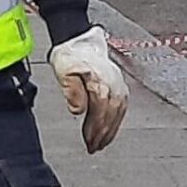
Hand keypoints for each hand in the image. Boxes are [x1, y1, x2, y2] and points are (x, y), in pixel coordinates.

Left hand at [48, 27, 127, 153]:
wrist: (79, 39)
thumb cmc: (70, 55)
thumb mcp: (64, 72)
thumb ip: (71, 92)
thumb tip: (78, 110)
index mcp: (101, 83)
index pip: (100, 114)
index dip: (94, 131)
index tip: (89, 143)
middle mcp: (114, 85)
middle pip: (111, 116)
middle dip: (103, 135)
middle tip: (94, 148)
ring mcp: (119, 84)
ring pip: (119, 113)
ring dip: (111, 130)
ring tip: (102, 143)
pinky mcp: (120, 84)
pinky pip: (122, 107)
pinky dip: (116, 120)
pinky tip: (111, 128)